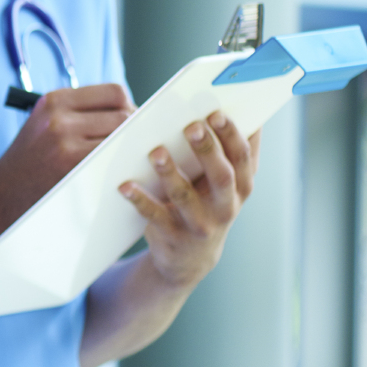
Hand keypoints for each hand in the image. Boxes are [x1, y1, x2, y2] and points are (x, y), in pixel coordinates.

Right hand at [0, 84, 134, 238]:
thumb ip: (79, 114)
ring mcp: (65, 139)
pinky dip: (122, 163)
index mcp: (53, 100)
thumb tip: (132, 113)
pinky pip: (115, 156)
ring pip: (124, 134)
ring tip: (120, 161)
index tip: (126, 124)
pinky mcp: (71, 163)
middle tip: (127, 148)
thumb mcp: (44, 126)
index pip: (114, 92)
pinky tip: (116, 173)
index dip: (127, 107)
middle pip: (124, 112)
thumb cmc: (27, 165)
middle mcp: (59, 115)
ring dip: (130, 147)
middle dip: (133, 129)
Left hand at [119, 111, 260, 289]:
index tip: (216, 112)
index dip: (232, 135)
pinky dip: (140, 200)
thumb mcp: (225, 183)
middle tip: (190, 126)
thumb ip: (230, 152)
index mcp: (240, 187)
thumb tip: (238, 108)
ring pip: (186, 197)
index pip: (242, 157)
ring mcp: (200, 224)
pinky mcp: (173, 236)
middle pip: (221, 176)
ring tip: (155, 151)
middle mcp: (225, 206)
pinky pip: (154, 216)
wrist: (189, 258)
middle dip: (208, 150)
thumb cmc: (207, 204)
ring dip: (171, 173)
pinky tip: (125, 185)